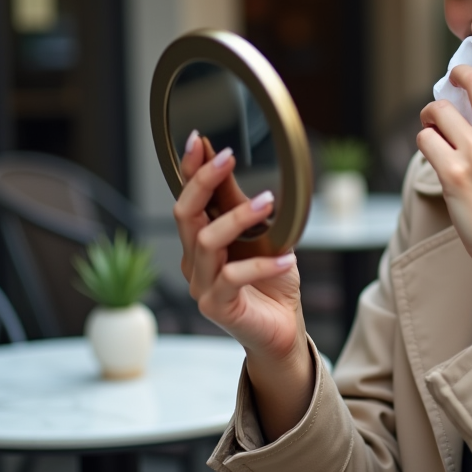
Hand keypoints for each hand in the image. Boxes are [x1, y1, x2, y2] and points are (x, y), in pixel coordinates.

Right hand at [173, 132, 311, 438]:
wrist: (282, 331)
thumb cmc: (272, 285)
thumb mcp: (262, 238)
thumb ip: (242, 208)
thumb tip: (231, 165)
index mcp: (200, 243)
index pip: (187, 199)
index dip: (189, 170)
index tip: (198, 140)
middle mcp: (194, 262)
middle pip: (184, 214)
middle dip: (203, 181)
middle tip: (228, 157)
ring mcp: (202, 286)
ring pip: (206, 241)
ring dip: (238, 217)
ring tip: (269, 202)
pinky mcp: (217, 307)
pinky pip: (232, 278)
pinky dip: (262, 265)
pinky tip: (287, 258)